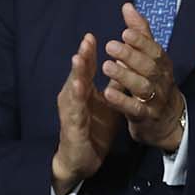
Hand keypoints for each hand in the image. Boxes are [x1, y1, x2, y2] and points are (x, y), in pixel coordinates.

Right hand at [51, 33, 118, 194]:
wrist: (80, 160)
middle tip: (87, 39)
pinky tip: (79, 87)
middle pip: (77, 74)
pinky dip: (77, 98)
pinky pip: (76, 111)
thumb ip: (113, 85)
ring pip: (73, 89)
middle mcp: (73, 98)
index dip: (90, 52)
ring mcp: (71, 112)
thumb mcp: (106, 104)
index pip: (86, 68)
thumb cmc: (92, 130)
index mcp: (82, 92)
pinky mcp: (72, 127)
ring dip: (76, 73)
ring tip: (80, 57)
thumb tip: (123, 65)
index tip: (92, 35)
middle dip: (82, 56)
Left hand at [103, 3, 184, 151]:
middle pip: (149, 67)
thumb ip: (140, 33)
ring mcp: (155, 100)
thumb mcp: (150, 57)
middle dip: (130, 56)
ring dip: (124, 76)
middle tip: (110, 46)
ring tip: (106, 66)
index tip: (125, 32)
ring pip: (142, 87)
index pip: (154, 50)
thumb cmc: (154, 82)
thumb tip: (127, 6)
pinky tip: (107, 92)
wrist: (167, 121)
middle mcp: (161, 80)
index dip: (141, 42)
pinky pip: (134, 109)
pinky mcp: (145, 117)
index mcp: (162, 64)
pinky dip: (121, 101)